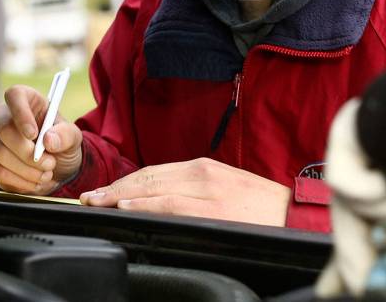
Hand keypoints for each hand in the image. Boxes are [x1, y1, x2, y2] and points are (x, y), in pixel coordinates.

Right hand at [0, 84, 83, 194]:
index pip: (15, 95)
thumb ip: (65, 136)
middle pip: (4, 129)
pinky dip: (15, 181)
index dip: (21, 114)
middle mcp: (4, 115)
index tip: (34, 134)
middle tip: (49, 164)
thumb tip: (48, 140)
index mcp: (28, 100)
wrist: (55, 168)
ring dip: (24, 169)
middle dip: (27, 153)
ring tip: (45, 174)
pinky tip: (32, 183)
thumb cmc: (61, 144)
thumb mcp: (73, 138)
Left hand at [79, 157, 291, 226]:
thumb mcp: (225, 190)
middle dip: (114, 187)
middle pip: (148, 178)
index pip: (154, 172)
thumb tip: (159, 202)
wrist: (296, 216)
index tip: (102, 191)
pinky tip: (126, 206)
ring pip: (154, 188)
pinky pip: (170, 205)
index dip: (124, 181)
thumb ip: (195, 191)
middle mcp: (202, 174)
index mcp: (204, 169)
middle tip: (89, 197)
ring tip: (98, 202)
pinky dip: (145, 204)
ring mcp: (207, 192)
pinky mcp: (213, 210)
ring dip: (120, 194)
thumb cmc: (262, 208)